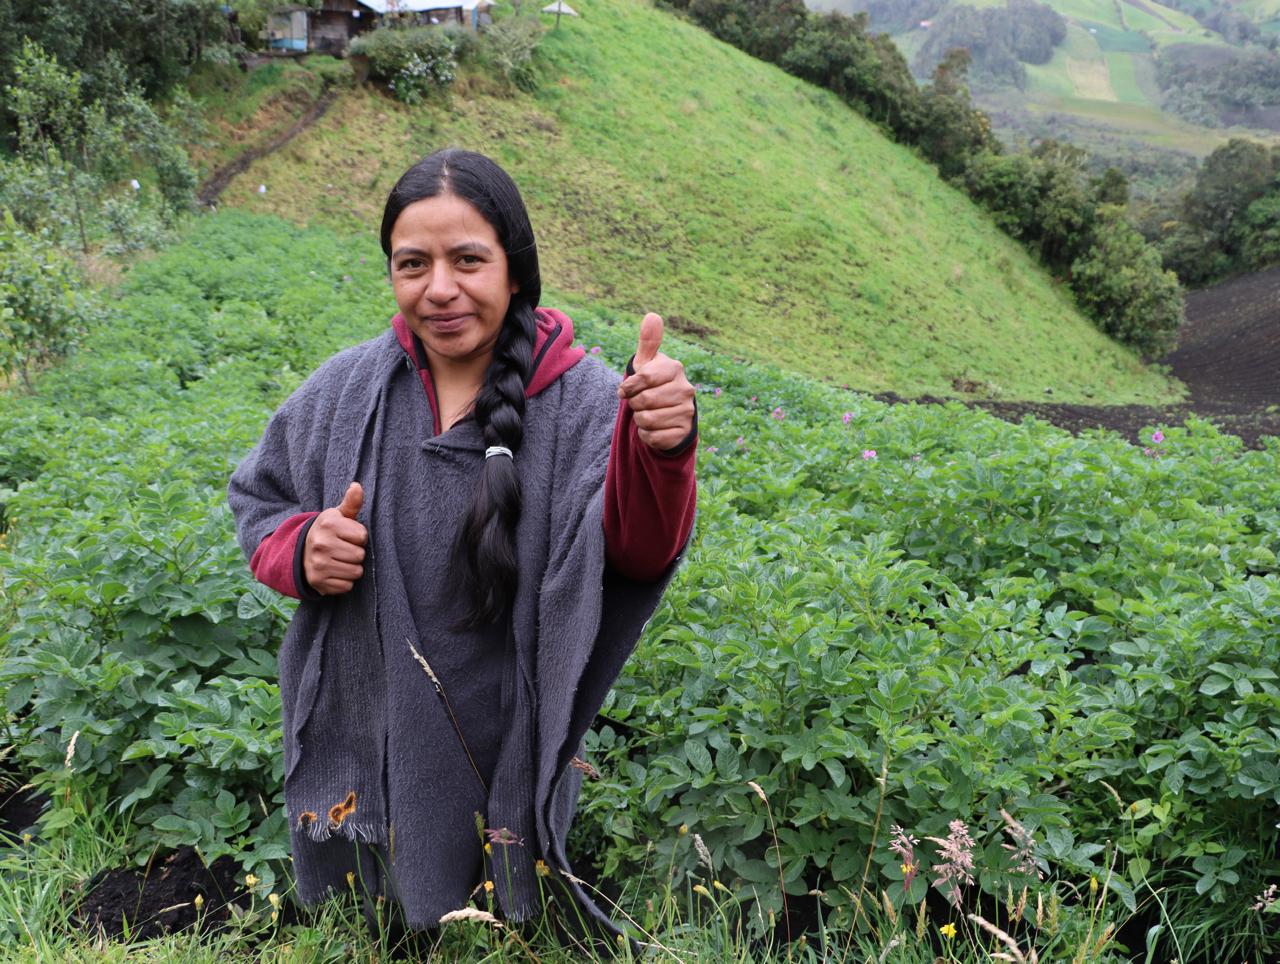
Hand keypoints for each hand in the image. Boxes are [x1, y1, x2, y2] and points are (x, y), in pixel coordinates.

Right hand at [303, 482, 367, 594]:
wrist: (302, 552)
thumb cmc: (328, 532)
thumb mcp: (338, 515)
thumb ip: (351, 502)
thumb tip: (357, 486)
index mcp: (328, 524)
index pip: (362, 536)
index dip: (359, 537)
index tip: (348, 535)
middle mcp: (321, 543)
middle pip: (360, 555)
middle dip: (356, 553)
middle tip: (343, 549)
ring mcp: (318, 564)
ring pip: (356, 572)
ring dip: (352, 568)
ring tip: (340, 560)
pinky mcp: (318, 582)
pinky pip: (347, 586)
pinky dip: (344, 581)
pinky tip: (334, 572)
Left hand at [616, 313, 695, 451]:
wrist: (669, 412)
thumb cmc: (653, 384)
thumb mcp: (647, 363)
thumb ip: (648, 342)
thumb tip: (652, 315)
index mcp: (675, 369)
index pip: (642, 378)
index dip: (628, 387)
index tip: (626, 390)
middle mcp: (686, 389)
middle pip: (643, 401)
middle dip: (634, 404)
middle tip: (639, 402)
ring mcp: (687, 412)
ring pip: (647, 420)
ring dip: (640, 420)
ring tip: (648, 414)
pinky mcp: (683, 432)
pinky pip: (653, 437)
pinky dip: (647, 435)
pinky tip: (654, 427)